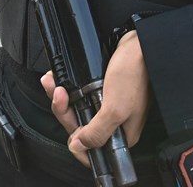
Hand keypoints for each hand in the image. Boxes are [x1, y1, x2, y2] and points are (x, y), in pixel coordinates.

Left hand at [40, 31, 148, 167]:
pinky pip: (78, 94)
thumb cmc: (135, 72)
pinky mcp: (101, 89)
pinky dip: (66, 86)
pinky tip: (60, 78)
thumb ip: (97, 132)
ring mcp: (106, 105)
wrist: (139, 43)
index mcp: (121, 133)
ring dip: (60, 97)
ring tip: (53, 83)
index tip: (67, 123)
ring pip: (76, 109)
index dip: (76, 141)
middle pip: (79, 126)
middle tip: (58, 94)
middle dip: (64, 110)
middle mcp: (113, 121)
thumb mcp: (115, 108)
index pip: (93, 149)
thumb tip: (78, 147)